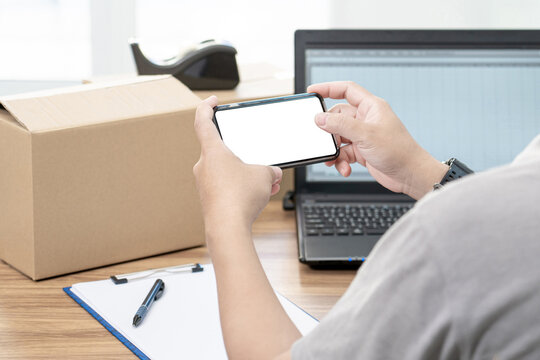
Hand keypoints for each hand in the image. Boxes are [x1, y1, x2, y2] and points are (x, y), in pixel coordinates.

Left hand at [193, 96, 282, 234]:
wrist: (227, 229)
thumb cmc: (240, 198)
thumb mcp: (265, 175)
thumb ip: (270, 169)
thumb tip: (272, 173)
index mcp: (213, 151)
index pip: (203, 121)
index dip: (207, 107)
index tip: (213, 101)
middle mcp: (204, 166)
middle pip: (223, 150)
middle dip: (244, 154)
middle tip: (258, 160)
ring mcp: (205, 184)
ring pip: (228, 171)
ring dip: (247, 174)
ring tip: (266, 184)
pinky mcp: (211, 199)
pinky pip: (228, 187)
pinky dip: (243, 188)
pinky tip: (259, 196)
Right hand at [308, 81, 447, 199]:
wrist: (409, 175)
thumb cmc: (398, 151)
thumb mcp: (365, 135)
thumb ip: (340, 125)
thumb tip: (320, 118)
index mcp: (371, 107)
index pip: (347, 90)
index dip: (328, 88)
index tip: (312, 91)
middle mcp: (366, 119)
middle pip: (337, 117)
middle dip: (328, 130)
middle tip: (320, 138)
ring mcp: (363, 136)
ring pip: (338, 137)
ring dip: (334, 150)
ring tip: (333, 159)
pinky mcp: (361, 151)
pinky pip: (343, 152)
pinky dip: (341, 161)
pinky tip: (344, 168)